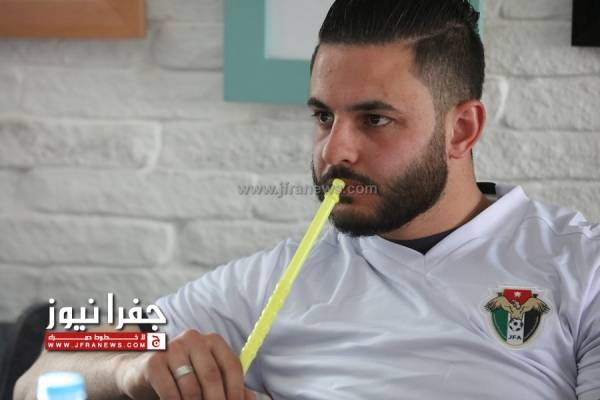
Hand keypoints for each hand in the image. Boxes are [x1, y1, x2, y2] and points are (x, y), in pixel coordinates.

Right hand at [117, 330, 256, 399]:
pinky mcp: (153, 362)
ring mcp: (172, 348)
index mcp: (213, 341)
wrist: (141, 373)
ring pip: (191, 387)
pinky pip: (170, 391)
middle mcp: (194, 339)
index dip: (236, 391)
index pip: (232, 366)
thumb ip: (230, 387)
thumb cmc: (181, 377)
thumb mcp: (206, 379)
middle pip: (212, 376)